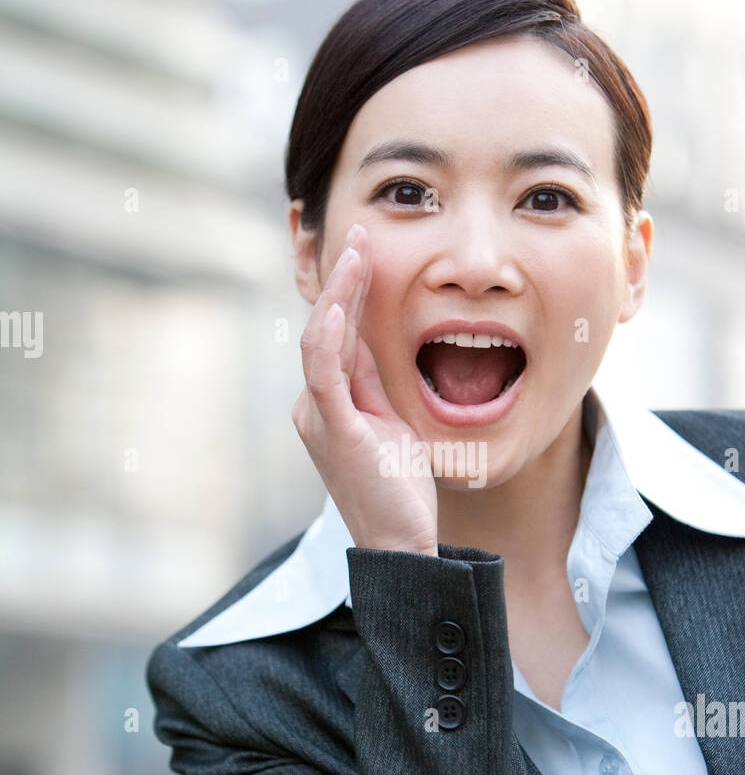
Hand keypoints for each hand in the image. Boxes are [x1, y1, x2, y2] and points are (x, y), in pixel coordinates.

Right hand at [292, 223, 438, 555]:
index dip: (350, 288)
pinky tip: (343, 306)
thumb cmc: (399, 488)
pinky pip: (325, 374)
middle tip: (360, 231)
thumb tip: (373, 340)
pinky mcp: (335, 431)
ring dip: (340, 293)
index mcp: (329, 400)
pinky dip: (330, 337)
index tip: (366, 247)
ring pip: (321, 341)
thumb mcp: (391, 421)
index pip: (337, 332)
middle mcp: (314, 404)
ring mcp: (319, 417)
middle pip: (325, 327)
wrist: (401, 543)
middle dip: (343, 277)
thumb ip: (374, 383)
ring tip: (355, 251)